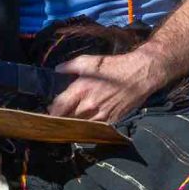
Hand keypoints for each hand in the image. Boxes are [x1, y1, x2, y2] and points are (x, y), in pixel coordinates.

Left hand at [49, 48, 164, 123]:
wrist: (141, 75)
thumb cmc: (116, 67)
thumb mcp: (91, 61)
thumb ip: (71, 66)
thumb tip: (57, 70)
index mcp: (81, 90)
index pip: (58, 107)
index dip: (51, 112)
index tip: (48, 112)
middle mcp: (89, 106)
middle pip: (67, 120)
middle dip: (61, 119)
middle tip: (58, 117)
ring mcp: (100, 115)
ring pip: (80, 126)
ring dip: (74, 125)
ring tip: (71, 122)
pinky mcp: (111, 121)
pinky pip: (95, 129)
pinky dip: (89, 127)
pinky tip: (87, 123)